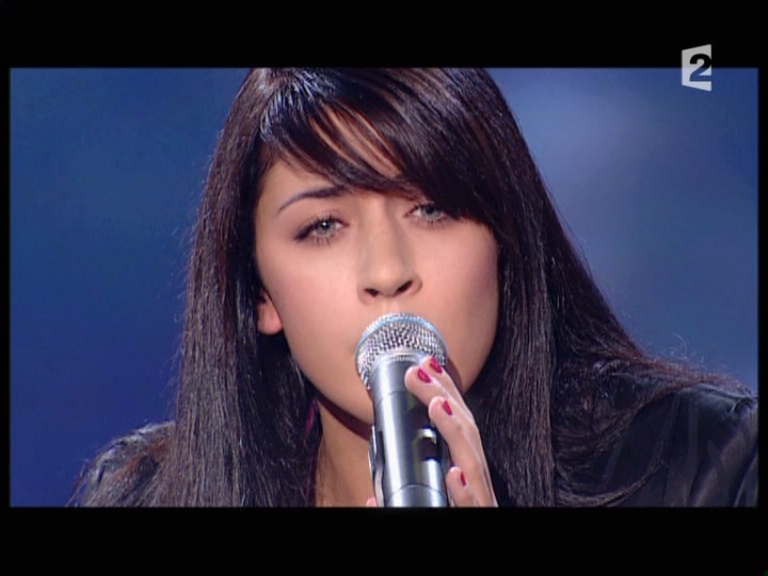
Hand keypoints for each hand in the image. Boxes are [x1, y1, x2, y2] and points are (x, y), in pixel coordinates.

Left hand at [366, 355, 497, 506]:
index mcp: (464, 477)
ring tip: (438, 405)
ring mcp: (480, 503)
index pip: (457, 428)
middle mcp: (475, 485)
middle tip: (418, 371)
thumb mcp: (423, 508)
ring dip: (455, 433)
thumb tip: (372, 498)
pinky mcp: (478, 517)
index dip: (445, 394)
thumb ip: (399, 502)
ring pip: (473, 464)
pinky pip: (474, 507)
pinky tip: (454, 474)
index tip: (426, 366)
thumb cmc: (444, 528)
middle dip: (444, 398)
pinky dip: (465, 491)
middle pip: (466, 436)